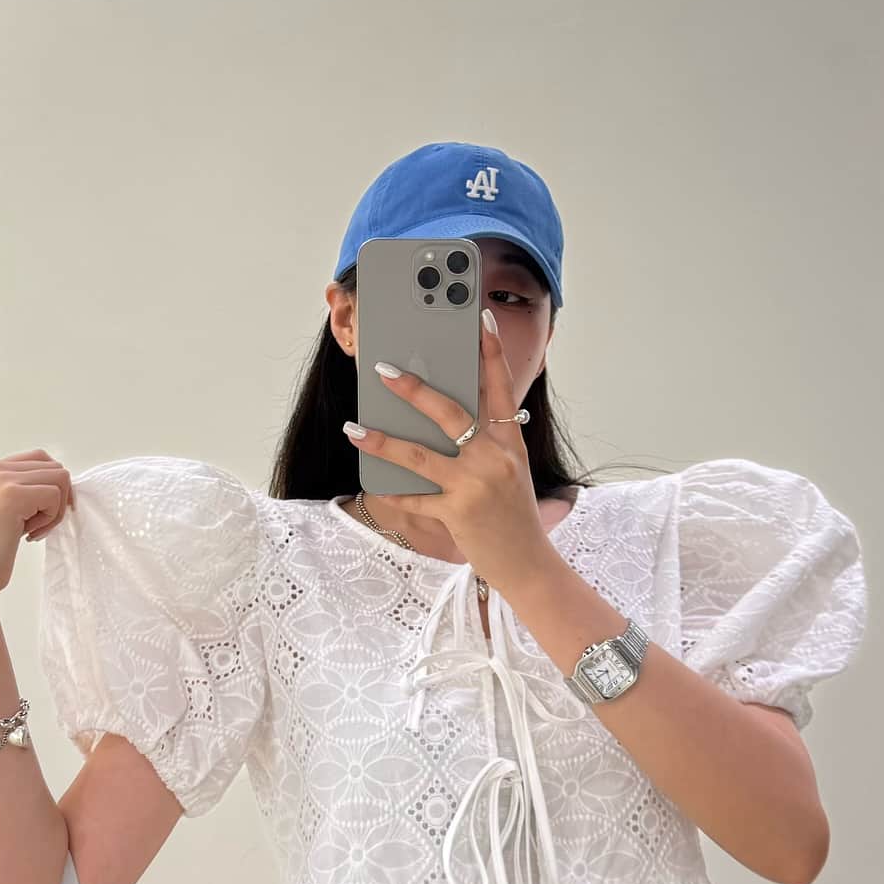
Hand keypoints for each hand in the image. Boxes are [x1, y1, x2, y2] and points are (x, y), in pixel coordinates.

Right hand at [0, 450, 74, 611]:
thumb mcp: (0, 511)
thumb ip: (21, 492)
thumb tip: (60, 485)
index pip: (39, 458)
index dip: (52, 486)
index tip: (44, 513)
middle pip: (53, 467)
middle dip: (57, 498)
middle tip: (39, 526)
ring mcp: (1, 479)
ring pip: (59, 479)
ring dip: (55, 509)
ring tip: (34, 531)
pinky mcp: (12, 495)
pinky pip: (55, 496)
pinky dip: (51, 519)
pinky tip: (29, 536)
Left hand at [343, 309, 555, 594]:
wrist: (529, 565)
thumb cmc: (514, 517)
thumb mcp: (510, 472)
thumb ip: (486, 444)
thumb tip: (441, 419)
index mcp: (510, 443)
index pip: (501, 387)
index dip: (491, 351)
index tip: (480, 318)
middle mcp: (495, 458)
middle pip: (450, 412)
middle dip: (414, 390)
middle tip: (384, 371)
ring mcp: (476, 485)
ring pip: (420, 455)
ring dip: (382, 441)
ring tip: (355, 428)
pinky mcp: (459, 514)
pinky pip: (416, 499)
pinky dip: (393, 492)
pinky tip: (372, 483)